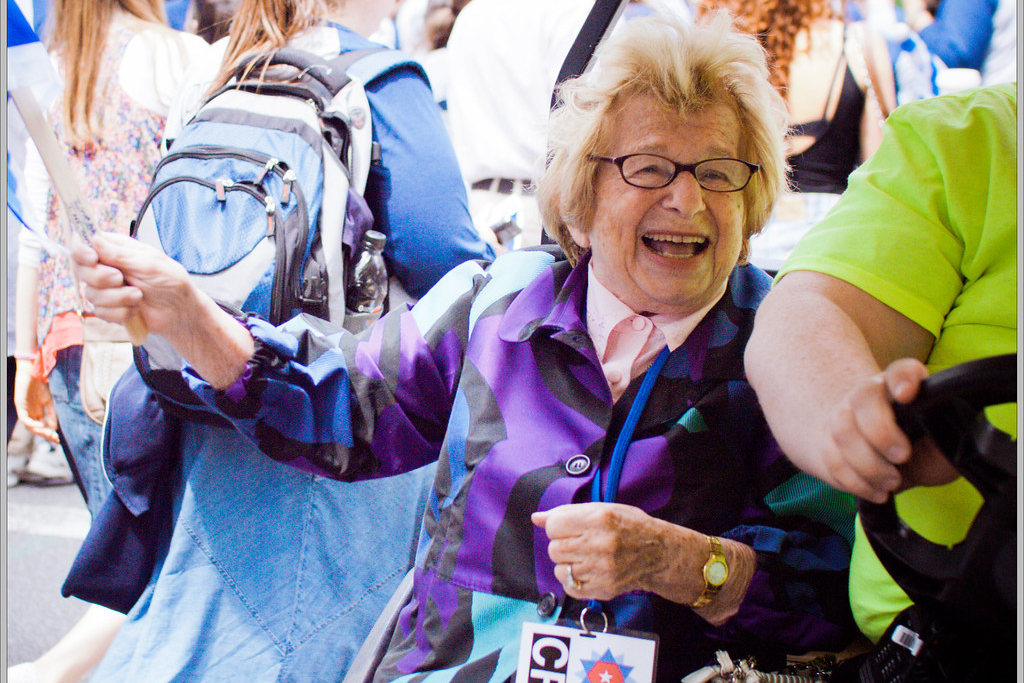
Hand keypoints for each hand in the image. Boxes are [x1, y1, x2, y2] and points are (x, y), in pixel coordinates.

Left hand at [14, 361, 59, 442]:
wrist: (34, 371)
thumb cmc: (42, 383)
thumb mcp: (50, 400)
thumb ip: (52, 413)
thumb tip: (53, 427)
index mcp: (38, 410)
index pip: (44, 425)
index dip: (50, 433)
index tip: (59, 438)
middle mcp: (31, 412)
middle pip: (37, 428)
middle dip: (46, 434)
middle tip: (55, 439)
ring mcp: (25, 409)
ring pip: (30, 426)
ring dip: (39, 431)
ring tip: (48, 433)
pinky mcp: (20, 405)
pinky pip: (24, 418)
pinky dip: (31, 423)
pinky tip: (40, 425)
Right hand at [71, 232, 194, 342]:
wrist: (181, 312)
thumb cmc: (171, 281)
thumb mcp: (150, 264)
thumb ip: (121, 254)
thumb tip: (94, 240)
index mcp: (116, 249)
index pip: (84, 244)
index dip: (81, 250)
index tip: (91, 258)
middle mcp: (107, 267)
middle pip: (81, 270)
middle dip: (100, 277)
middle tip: (120, 278)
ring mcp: (106, 289)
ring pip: (91, 293)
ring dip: (117, 297)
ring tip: (139, 296)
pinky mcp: (109, 308)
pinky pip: (101, 312)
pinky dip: (120, 312)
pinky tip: (136, 310)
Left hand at [531, 502, 700, 601]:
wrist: (659, 554)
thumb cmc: (630, 527)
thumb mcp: (603, 509)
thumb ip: (568, 512)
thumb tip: (537, 518)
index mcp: (599, 519)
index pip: (553, 526)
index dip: (557, 526)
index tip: (569, 528)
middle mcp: (600, 544)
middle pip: (554, 548)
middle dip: (563, 545)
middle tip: (580, 542)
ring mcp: (601, 569)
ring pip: (559, 568)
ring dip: (568, 562)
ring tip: (585, 556)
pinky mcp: (603, 589)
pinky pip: (569, 586)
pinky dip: (572, 580)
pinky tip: (586, 570)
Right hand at [817, 358, 956, 501]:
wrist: (883, 458)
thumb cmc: (921, 449)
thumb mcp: (946, 446)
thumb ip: (954, 442)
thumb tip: (954, 445)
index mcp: (903, 388)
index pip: (902, 371)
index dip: (903, 379)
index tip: (907, 395)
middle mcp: (869, 395)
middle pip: (863, 398)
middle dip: (881, 432)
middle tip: (902, 457)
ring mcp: (844, 416)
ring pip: (842, 432)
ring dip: (868, 465)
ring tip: (891, 482)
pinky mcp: (826, 442)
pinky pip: (831, 459)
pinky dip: (854, 481)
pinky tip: (875, 490)